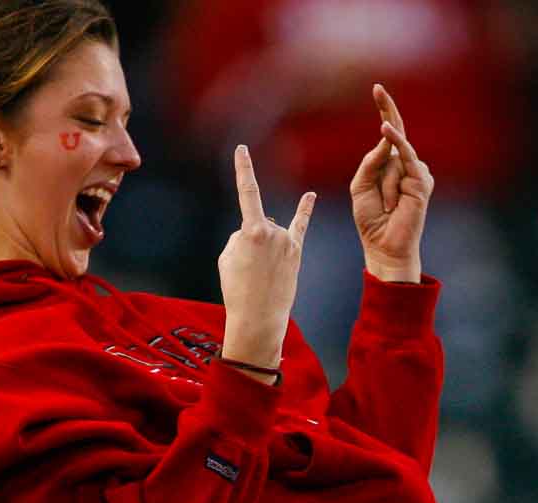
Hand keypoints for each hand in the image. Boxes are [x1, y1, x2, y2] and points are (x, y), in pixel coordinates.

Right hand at [219, 144, 314, 371]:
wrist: (259, 318)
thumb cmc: (237, 289)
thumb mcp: (227, 258)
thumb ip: (241, 236)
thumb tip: (256, 231)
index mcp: (253, 231)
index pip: (247, 192)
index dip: (243, 168)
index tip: (242, 148)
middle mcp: (274, 231)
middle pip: (255, 224)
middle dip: (249, 243)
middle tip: (248, 271)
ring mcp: (288, 241)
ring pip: (269, 233)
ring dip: (263, 250)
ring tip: (261, 275)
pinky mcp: (296, 251)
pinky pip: (300, 226)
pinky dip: (304, 210)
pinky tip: (310, 195)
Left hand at [349, 85, 431, 282]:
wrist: (384, 246)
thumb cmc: (371, 219)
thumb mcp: (361, 186)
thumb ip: (370, 161)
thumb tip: (386, 139)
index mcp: (390, 164)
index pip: (389, 132)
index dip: (385, 111)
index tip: (377, 89)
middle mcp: (405, 165)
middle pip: (396, 133)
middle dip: (387, 110)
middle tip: (377, 88)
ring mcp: (416, 172)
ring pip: (393, 159)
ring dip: (384, 185)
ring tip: (386, 207)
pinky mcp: (423, 182)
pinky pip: (406, 160)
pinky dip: (396, 159)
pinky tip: (389, 133)